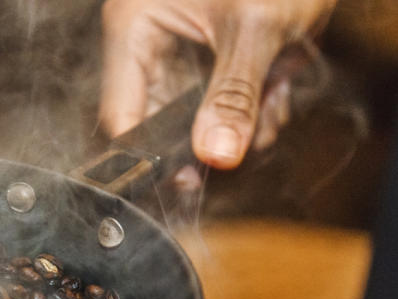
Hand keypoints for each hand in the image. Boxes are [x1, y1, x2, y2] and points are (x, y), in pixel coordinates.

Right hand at [100, 0, 335, 168]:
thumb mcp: (257, 27)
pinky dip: (253, 114)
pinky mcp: (210, 63)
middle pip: (160, 127)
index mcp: (133, 24)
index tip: (192, 176)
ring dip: (241, 129)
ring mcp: (180, 55)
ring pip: (197, 127)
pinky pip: (222, 111)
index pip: (121, 116)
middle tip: (246, 139)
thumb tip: (215, 155)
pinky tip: (276, 89)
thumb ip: (235, 95)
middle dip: (209, 141)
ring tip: (272, 100)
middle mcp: (148, 43)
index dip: (153, 156)